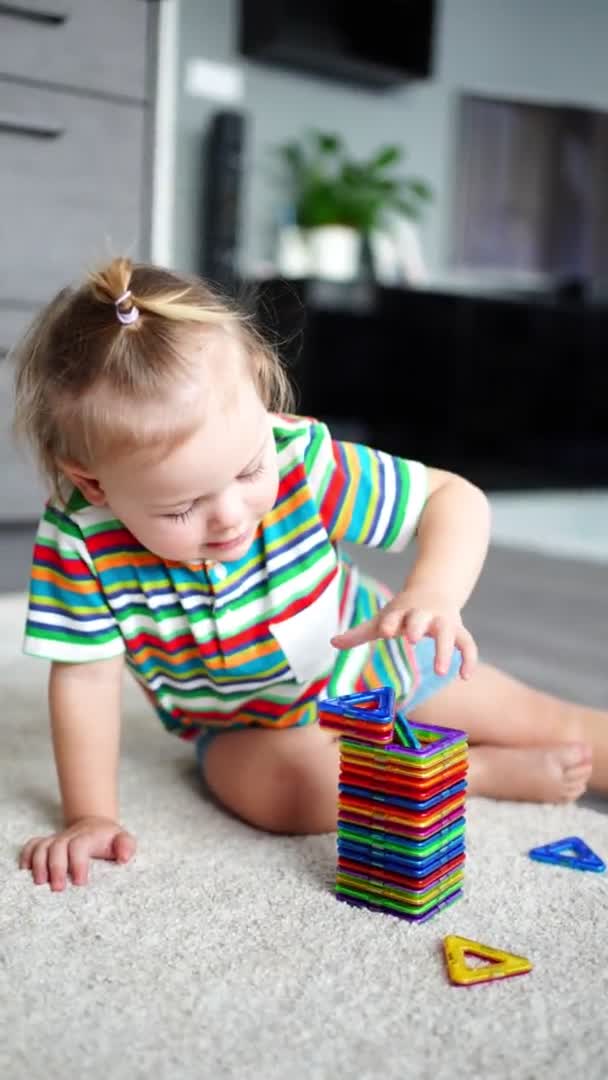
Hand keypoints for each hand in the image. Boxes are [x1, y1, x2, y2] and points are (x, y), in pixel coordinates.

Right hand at [19, 816, 135, 891]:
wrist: (96, 826)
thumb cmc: (110, 840)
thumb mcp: (123, 840)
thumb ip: (126, 846)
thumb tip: (124, 858)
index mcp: (89, 836)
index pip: (79, 845)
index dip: (78, 863)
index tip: (81, 882)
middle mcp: (70, 837)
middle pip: (57, 846)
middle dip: (55, 867)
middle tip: (58, 888)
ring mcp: (57, 839)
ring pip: (42, 846)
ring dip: (38, 864)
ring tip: (40, 883)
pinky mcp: (47, 844)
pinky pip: (32, 845)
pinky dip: (26, 855)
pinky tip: (24, 870)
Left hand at [330, 586, 477, 678]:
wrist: (435, 589)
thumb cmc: (404, 611)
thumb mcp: (383, 619)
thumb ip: (359, 633)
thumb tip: (332, 643)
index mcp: (403, 611)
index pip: (395, 615)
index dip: (391, 622)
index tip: (385, 632)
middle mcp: (424, 615)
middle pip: (422, 618)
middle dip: (418, 625)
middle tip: (413, 639)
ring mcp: (444, 622)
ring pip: (449, 633)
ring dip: (445, 650)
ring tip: (441, 672)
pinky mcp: (459, 630)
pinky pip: (468, 644)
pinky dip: (469, 659)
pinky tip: (465, 677)